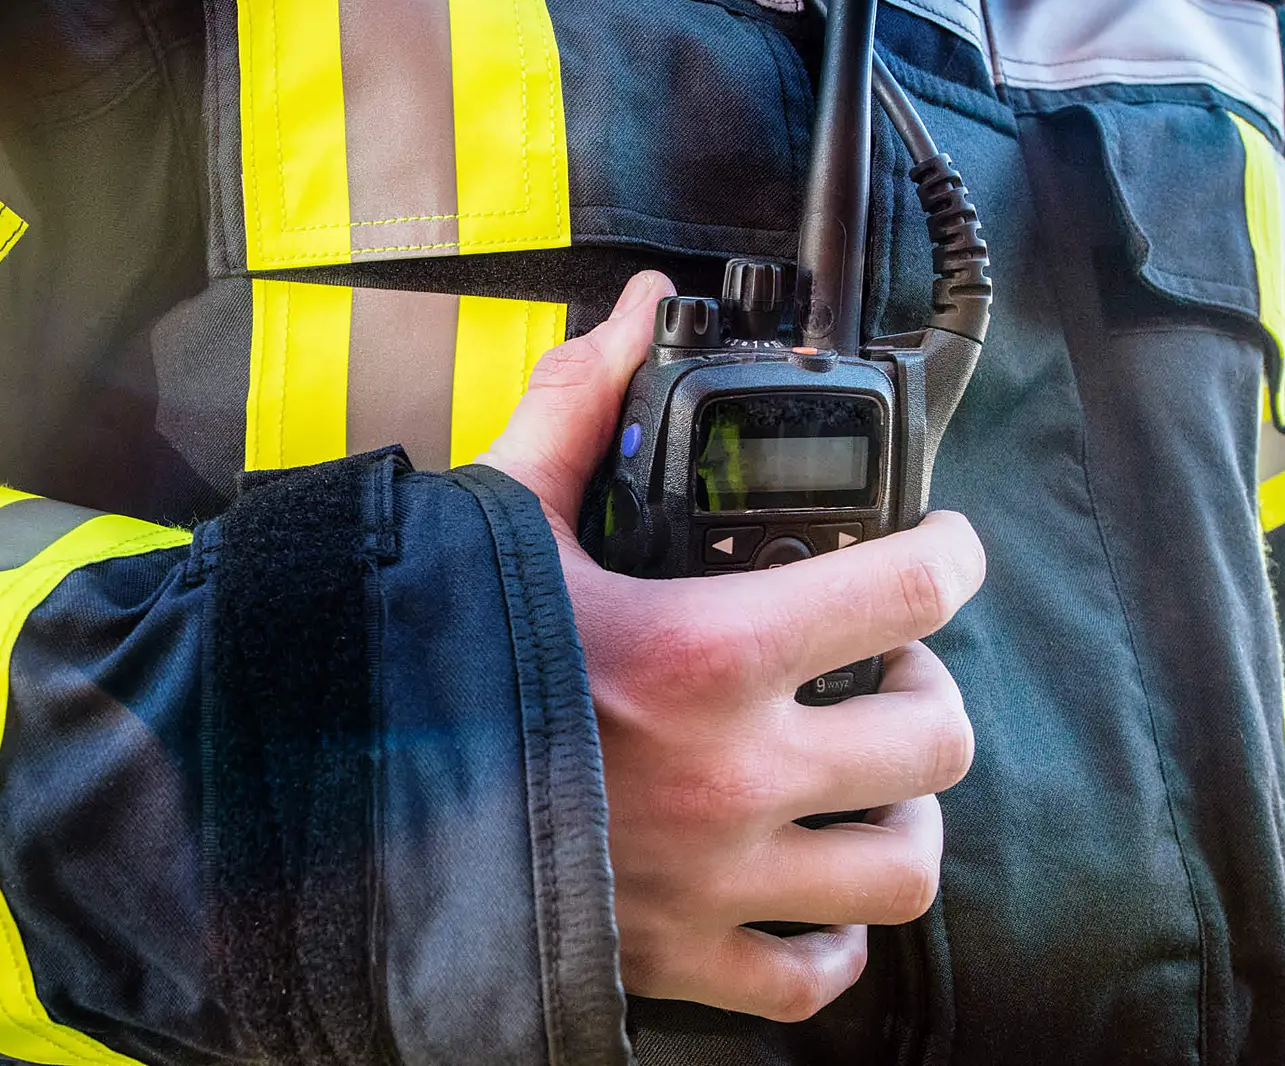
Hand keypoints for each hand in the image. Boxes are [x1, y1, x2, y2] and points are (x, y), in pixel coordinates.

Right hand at [478, 271, 981, 1020]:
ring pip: (903, 869)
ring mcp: (717, 879)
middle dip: (929, 692)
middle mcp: (736, 774)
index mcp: (706, 652)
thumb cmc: (424, 656)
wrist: (333, 805)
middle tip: (884, 668)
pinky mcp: (678, 958)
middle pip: (937, 740)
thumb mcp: (501, 516)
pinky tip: (802, 889)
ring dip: (903, 815)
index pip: (908, 590)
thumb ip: (579, 406)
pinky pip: (814, 976)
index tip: (943, 548)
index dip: (951, 555)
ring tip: (863, 780)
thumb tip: (635, 309)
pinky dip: (830, 937)